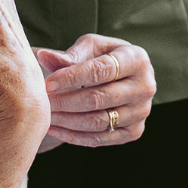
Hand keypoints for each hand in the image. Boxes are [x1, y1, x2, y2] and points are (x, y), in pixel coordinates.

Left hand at [37, 34, 154, 147]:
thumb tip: (43, 57)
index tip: (47, 83)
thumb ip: (68, 55)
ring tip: (45, 115)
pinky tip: (54, 129)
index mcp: (136, 58)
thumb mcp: (90, 48)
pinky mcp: (134, 131)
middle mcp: (145, 86)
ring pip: (98, 121)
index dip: (71, 78)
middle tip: (42, 101)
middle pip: (99, 98)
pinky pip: (100, 139)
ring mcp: (142, 112)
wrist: (125, 76)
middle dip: (65, 101)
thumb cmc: (104, 56)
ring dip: (67, 120)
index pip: (100, 70)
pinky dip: (74, 136)